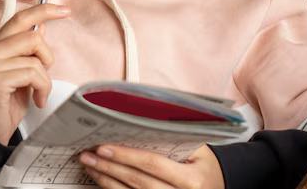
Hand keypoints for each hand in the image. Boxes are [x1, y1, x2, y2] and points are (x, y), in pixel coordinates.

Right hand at [0, 4, 70, 144]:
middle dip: (47, 58)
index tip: (64, 10)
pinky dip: (42, 88)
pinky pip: (32, 74)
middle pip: (33, 38)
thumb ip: (29, 49)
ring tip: (39, 93)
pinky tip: (37, 101)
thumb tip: (43, 25)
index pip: (20, 19)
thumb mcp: (23, 72)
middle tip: (43, 76)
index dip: (43, 10)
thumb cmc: (7, 103)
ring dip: (44, 79)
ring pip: (35, 59)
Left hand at [78, 144, 224, 188]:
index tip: (104, 147)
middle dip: (110, 167)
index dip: (126, 156)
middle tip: (88, 155)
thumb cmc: (205, 164)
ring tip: (90, 166)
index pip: (152, 165)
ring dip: (107, 180)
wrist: (218, 186)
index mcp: (191, 180)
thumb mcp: (197, 150)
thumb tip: (137, 123)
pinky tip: (102, 180)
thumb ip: (172, 139)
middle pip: (137, 182)